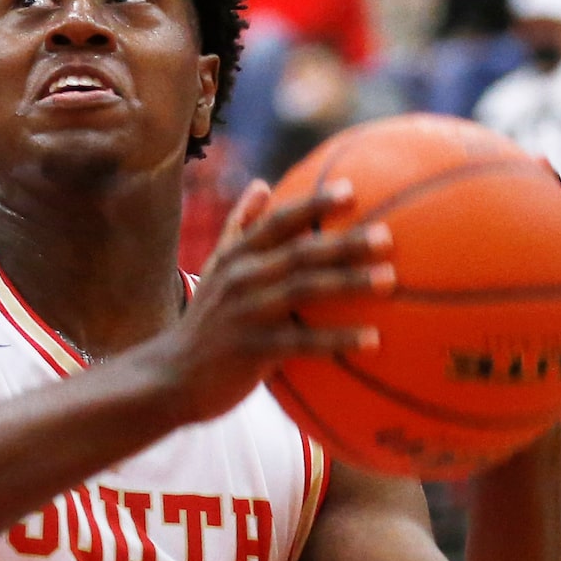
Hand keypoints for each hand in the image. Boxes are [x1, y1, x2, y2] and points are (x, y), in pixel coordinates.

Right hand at [157, 179, 395, 422]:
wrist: (170, 376)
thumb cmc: (206, 321)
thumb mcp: (216, 268)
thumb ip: (239, 227)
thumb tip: (261, 183)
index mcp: (236, 257)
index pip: (277, 222)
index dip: (313, 205)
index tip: (352, 190)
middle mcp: (240, 278)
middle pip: (299, 253)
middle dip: (344, 242)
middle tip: (386, 237)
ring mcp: (246, 313)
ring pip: (303, 290)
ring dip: (348, 283)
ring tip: (389, 280)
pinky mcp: (252, 350)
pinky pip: (303, 342)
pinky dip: (338, 339)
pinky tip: (373, 340)